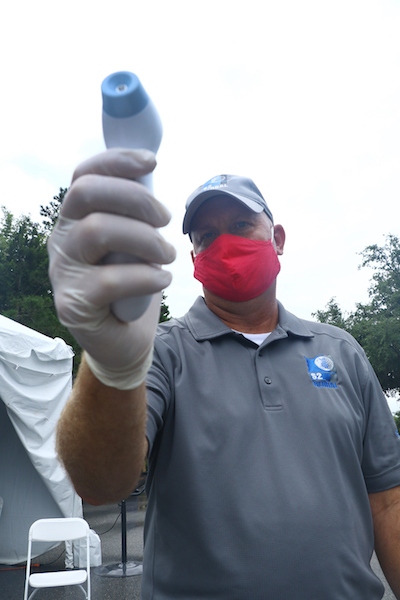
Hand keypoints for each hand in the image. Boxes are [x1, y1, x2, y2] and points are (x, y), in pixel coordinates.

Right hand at [48, 148, 175, 386]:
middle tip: (165, 219)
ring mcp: (63, 271)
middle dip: (136, 199)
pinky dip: (146, 276)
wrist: (124, 341)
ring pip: (98, 231)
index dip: (117, 161)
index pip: (84, 176)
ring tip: (168, 256)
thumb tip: (150, 172)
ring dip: (146, 239)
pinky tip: (162, 280)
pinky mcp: (72, 304)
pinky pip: (111, 279)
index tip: (152, 162)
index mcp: (76, 219)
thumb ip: (136, 214)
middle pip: (88, 194)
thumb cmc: (132, 286)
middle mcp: (62, 239)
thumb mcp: (135, 244)